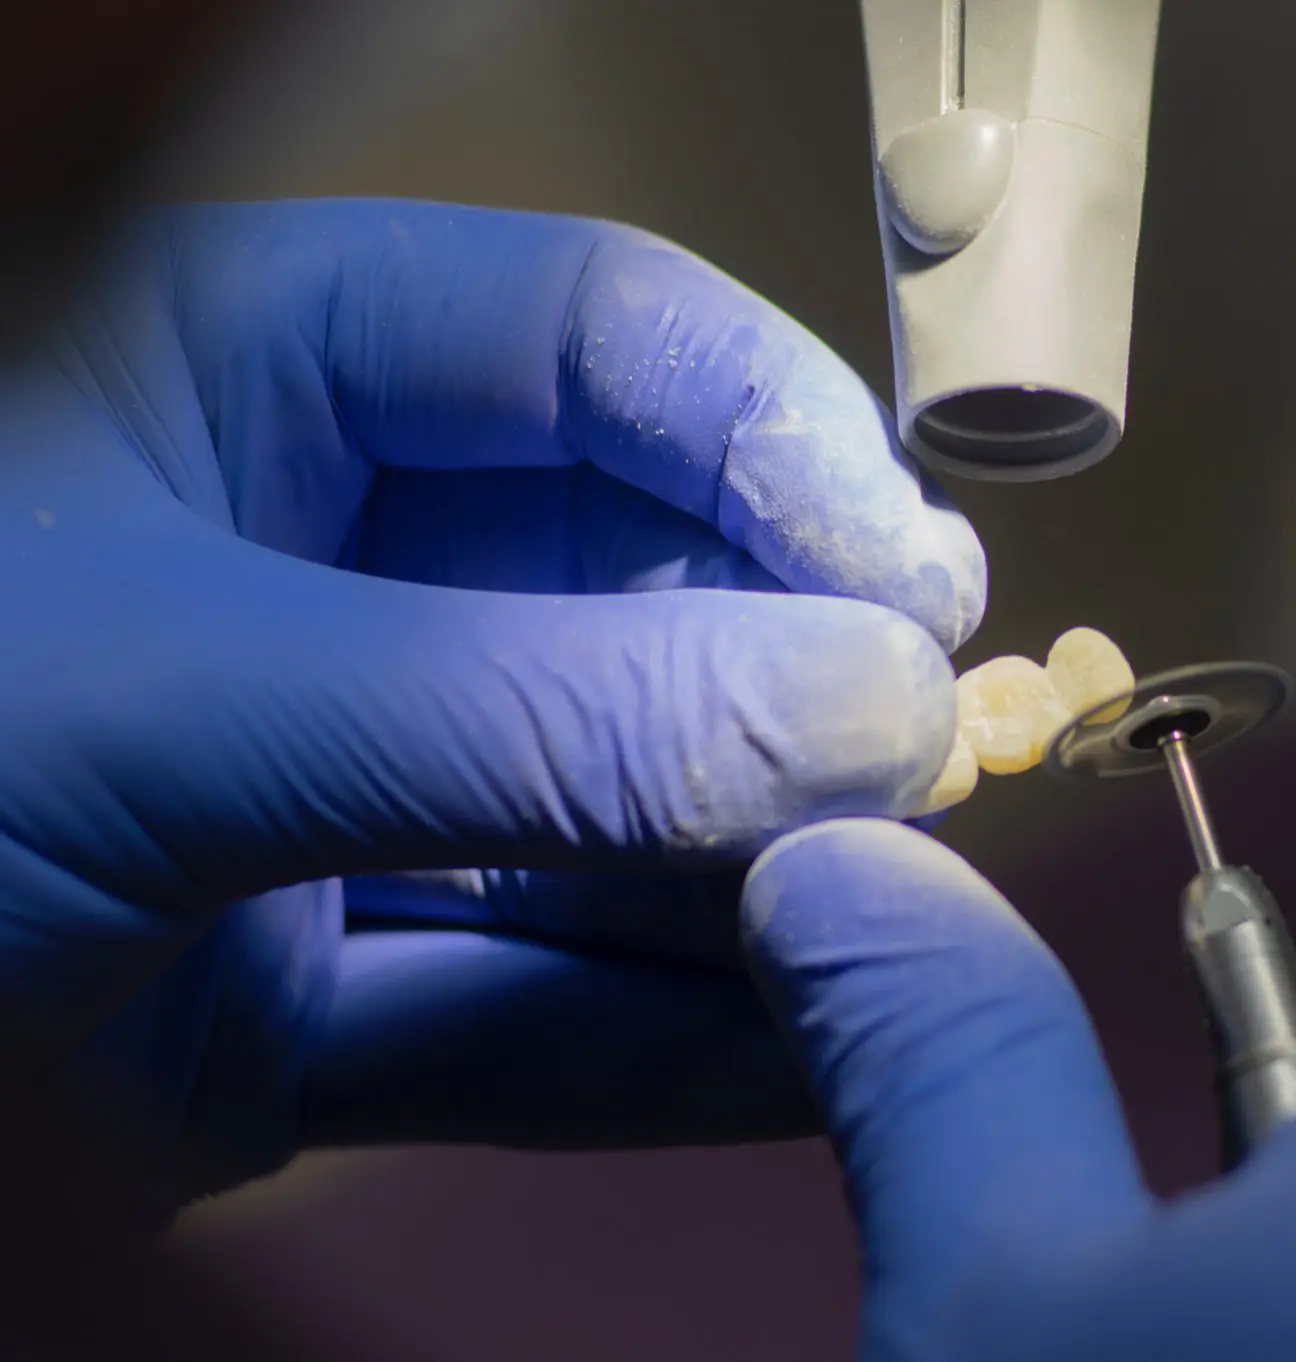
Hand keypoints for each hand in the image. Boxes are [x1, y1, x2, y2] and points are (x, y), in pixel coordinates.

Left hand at [0, 201, 982, 1222]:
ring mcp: (326, 793)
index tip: (910, 579)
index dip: (773, 434)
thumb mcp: (157, 700)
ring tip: (892, 926)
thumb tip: (866, 712)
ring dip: (753, 876)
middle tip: (926, 768)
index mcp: (240, 382)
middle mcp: (312, 572)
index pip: (583, 338)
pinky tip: (809, 1051)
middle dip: (785, 681)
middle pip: (636, 581)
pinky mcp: (314, 997)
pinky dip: (667, 1042)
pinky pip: (531, 1004)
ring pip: (608, 810)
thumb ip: (525, 710)